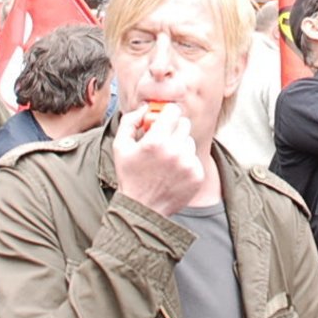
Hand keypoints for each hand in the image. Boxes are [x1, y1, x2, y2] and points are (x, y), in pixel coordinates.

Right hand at [112, 100, 205, 214]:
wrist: (143, 209)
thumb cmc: (130, 176)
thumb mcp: (120, 147)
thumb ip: (130, 121)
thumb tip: (145, 108)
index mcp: (156, 141)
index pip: (173, 111)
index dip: (166, 114)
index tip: (162, 121)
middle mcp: (175, 151)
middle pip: (184, 123)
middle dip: (173, 128)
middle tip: (163, 140)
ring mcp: (188, 164)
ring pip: (190, 140)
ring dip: (180, 145)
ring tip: (166, 159)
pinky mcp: (197, 175)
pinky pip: (194, 158)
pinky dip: (186, 162)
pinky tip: (172, 172)